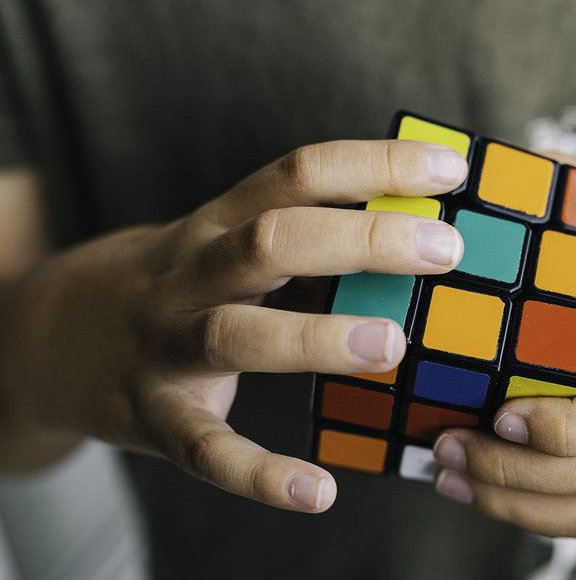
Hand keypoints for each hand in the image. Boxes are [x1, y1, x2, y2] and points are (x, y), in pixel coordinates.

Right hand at [0, 140, 466, 511]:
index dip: (374, 165)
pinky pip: (204, 447)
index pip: (298, 174)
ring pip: (235, 334)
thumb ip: (299, 234)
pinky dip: (258, 472)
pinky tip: (317, 491)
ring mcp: (165, 346)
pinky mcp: (151, 417)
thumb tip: (408, 231)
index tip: (447, 170)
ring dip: (314, 339)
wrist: (48, 336)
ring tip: (390, 345)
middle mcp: (190, 275)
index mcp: (218, 225)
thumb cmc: (172, 284)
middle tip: (444, 250)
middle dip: (361, 240)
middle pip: (271, 243)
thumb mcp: (221, 241)